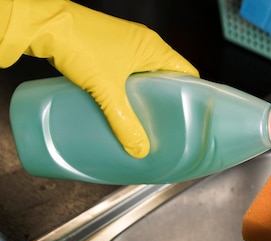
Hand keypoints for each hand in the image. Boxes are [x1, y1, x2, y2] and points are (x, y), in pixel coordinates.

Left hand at [0, 0, 198, 157]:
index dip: (190, 94)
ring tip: (143, 118)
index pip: (187, 72)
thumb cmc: (79, 45)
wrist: (45, 25)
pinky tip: (120, 104)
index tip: (188, 115)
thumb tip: (139, 149)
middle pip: (167, 76)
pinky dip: (128, 87)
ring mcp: (126, 44)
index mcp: (154, 48)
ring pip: (146, 75)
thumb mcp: (106, 90)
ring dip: (145, 95)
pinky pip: (129, 71)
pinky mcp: (109, 48)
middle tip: (164, 123)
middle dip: (166, 100)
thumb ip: (124, 122)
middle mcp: (144, 43)